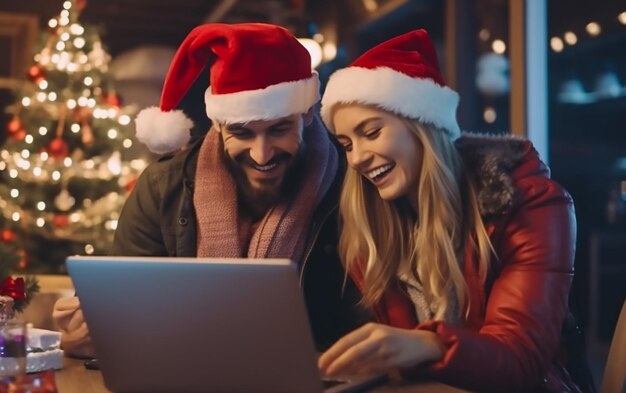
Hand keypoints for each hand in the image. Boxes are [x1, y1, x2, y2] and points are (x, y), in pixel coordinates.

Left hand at [318, 322, 443, 377]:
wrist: (422, 343)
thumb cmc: (393, 340)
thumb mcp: (376, 336)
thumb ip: (358, 345)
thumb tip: (335, 360)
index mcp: (370, 328)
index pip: (346, 340)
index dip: (332, 352)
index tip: (321, 362)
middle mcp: (378, 336)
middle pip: (353, 352)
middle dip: (337, 363)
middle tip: (324, 372)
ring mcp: (387, 349)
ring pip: (363, 363)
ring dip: (347, 371)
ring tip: (335, 376)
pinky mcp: (395, 361)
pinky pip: (374, 370)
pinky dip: (362, 375)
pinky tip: (353, 377)